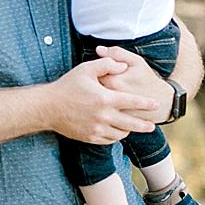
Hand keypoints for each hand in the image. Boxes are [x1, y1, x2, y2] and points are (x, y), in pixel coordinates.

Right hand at [47, 58, 162, 143]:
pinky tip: (117, 132)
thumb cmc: (67, 86)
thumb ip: (107, 64)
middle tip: (152, 125)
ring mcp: (97, 129)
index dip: (146, 103)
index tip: (156, 104)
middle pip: (131, 123)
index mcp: (105, 98)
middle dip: (144, 125)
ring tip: (132, 127)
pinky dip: (115, 137)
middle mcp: (103, 116)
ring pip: (120, 134)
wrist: (47, 107)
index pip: (132, 102)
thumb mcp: (86, 69)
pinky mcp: (90, 137)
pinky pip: (108, 140)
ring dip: (128, 130)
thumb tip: (124, 66)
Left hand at [93, 45, 172, 119]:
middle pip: (91, 90)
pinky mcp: (114, 122)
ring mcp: (111, 112)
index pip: (92, 74)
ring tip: (104, 96)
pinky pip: (100, 114)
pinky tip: (107, 106)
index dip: (96, 73)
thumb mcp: (136, 62)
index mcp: (113, 81)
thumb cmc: (147, 79)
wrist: (162, 103)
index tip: (102, 74)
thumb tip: (98, 49)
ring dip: (95, 99)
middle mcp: (110, 98)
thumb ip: (117, 53)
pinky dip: (101, 110)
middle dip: (93, 87)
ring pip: (94, 103)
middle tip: (102, 85)